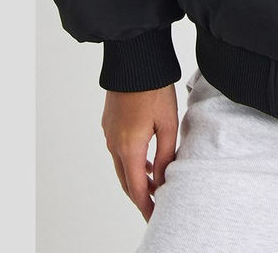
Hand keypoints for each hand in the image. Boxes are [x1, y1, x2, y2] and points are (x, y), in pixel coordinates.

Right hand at [101, 84, 177, 221]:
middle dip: (140, 195)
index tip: (153, 216)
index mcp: (129, 147)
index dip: (145, 205)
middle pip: (126, 180)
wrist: (135, 61)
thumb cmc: (154, 88)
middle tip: (154, 205)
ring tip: (155, 184)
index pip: (136, 188)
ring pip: (121, 166)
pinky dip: (131, 162)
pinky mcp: (109, 123)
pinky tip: (146, 160)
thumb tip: (163, 179)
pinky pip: (119, 151)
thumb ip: (166, 154)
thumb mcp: (168, 123)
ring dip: (136, 178)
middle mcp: (114, 144)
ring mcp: (109, 133)